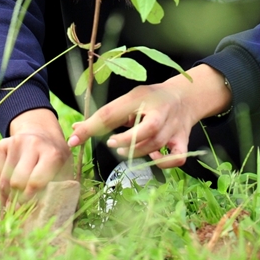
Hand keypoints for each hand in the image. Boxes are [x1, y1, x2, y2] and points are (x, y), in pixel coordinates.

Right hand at [0, 107, 71, 204]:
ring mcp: (16, 142)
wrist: (43, 134)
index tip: (29, 210)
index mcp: (53, 154)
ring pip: (5, 179)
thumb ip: (57, 191)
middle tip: (20, 207)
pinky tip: (11, 186)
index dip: (31, 199)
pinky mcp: (3, 144)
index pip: (36, 182)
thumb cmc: (55, 160)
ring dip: (8, 194)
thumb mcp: (63, 172)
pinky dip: (3, 183)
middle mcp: (33, 144)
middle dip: (18, 199)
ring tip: (13, 202)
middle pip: (18, 181)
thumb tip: (42, 217)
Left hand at [66, 64, 230, 169]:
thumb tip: (75, 131)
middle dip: (127, 140)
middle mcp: (161, 111)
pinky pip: (176, 158)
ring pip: (157, 145)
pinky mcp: (183, 141)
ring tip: (125, 151)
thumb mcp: (128, 100)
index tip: (74, 139)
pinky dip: (164, 163)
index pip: (112, 112)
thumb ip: (105, 116)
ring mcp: (174, 127)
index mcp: (141, 97)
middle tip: (112, 144)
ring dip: (138, 152)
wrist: (185, 97)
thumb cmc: (150, 100)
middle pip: (148, 129)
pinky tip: (153, 159)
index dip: (91, 127)